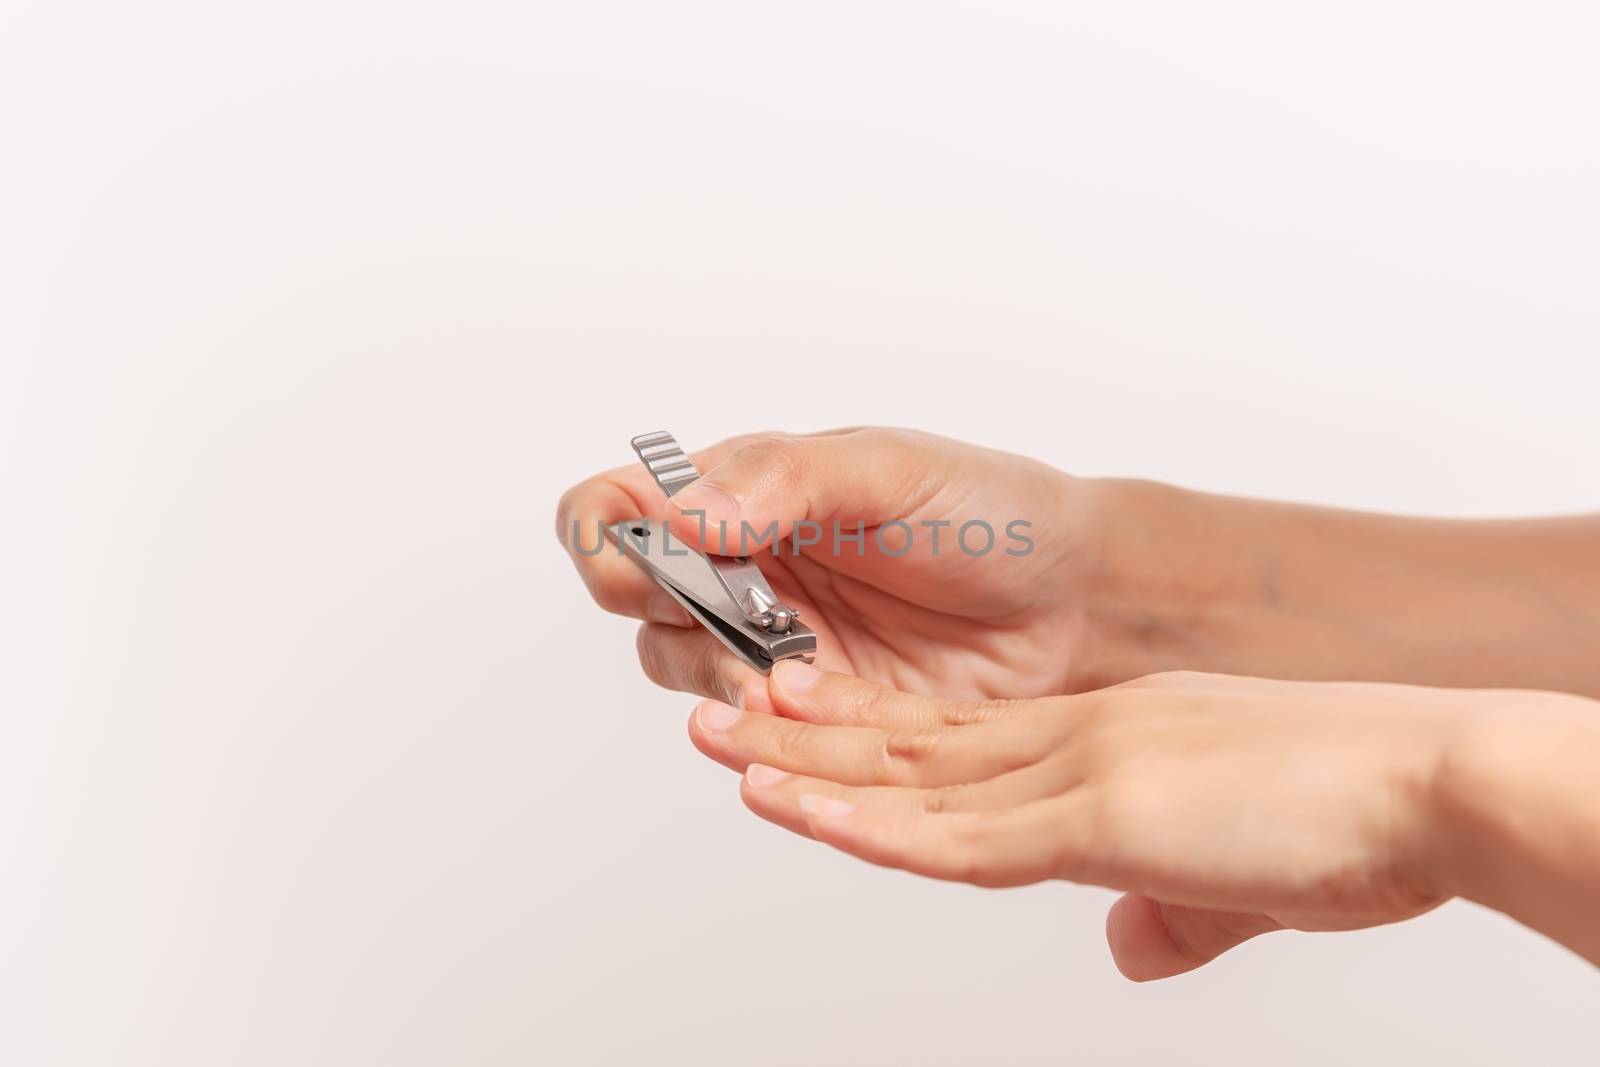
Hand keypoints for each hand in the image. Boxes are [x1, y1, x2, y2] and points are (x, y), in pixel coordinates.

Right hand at [557, 428, 1102, 709]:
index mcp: (745, 491)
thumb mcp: (887, 468)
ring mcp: (773, 642)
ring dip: (709, 670)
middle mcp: (743, 567)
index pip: (618, 507)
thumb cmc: (990, 511)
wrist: (1077, 601)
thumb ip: (784, 478)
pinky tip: (798, 706)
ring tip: (774, 670)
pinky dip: (753, 722)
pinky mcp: (812, 714)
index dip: (603, 533)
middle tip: (724, 608)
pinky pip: (745, 729)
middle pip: (631, 595)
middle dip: (659, 606)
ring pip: (679, 667)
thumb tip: (685, 511)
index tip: (645, 554)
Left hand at [686, 664, 1496, 979]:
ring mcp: (1083, 772)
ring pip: (916, 780)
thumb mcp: (1241, 874)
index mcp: (1106, 742)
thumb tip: (1128, 957)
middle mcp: (1078, 741)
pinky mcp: (1104, 818)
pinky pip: (965, 836)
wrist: (1436, 781)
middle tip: (719, 718)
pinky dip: (878, 827)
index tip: (798, 729)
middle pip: (913, 746)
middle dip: (808, 738)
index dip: (870, 739)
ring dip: (811, 770)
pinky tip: (809, 814)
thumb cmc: (1359, 820)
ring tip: (721, 748)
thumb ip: (1174, 913)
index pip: (958, 745)